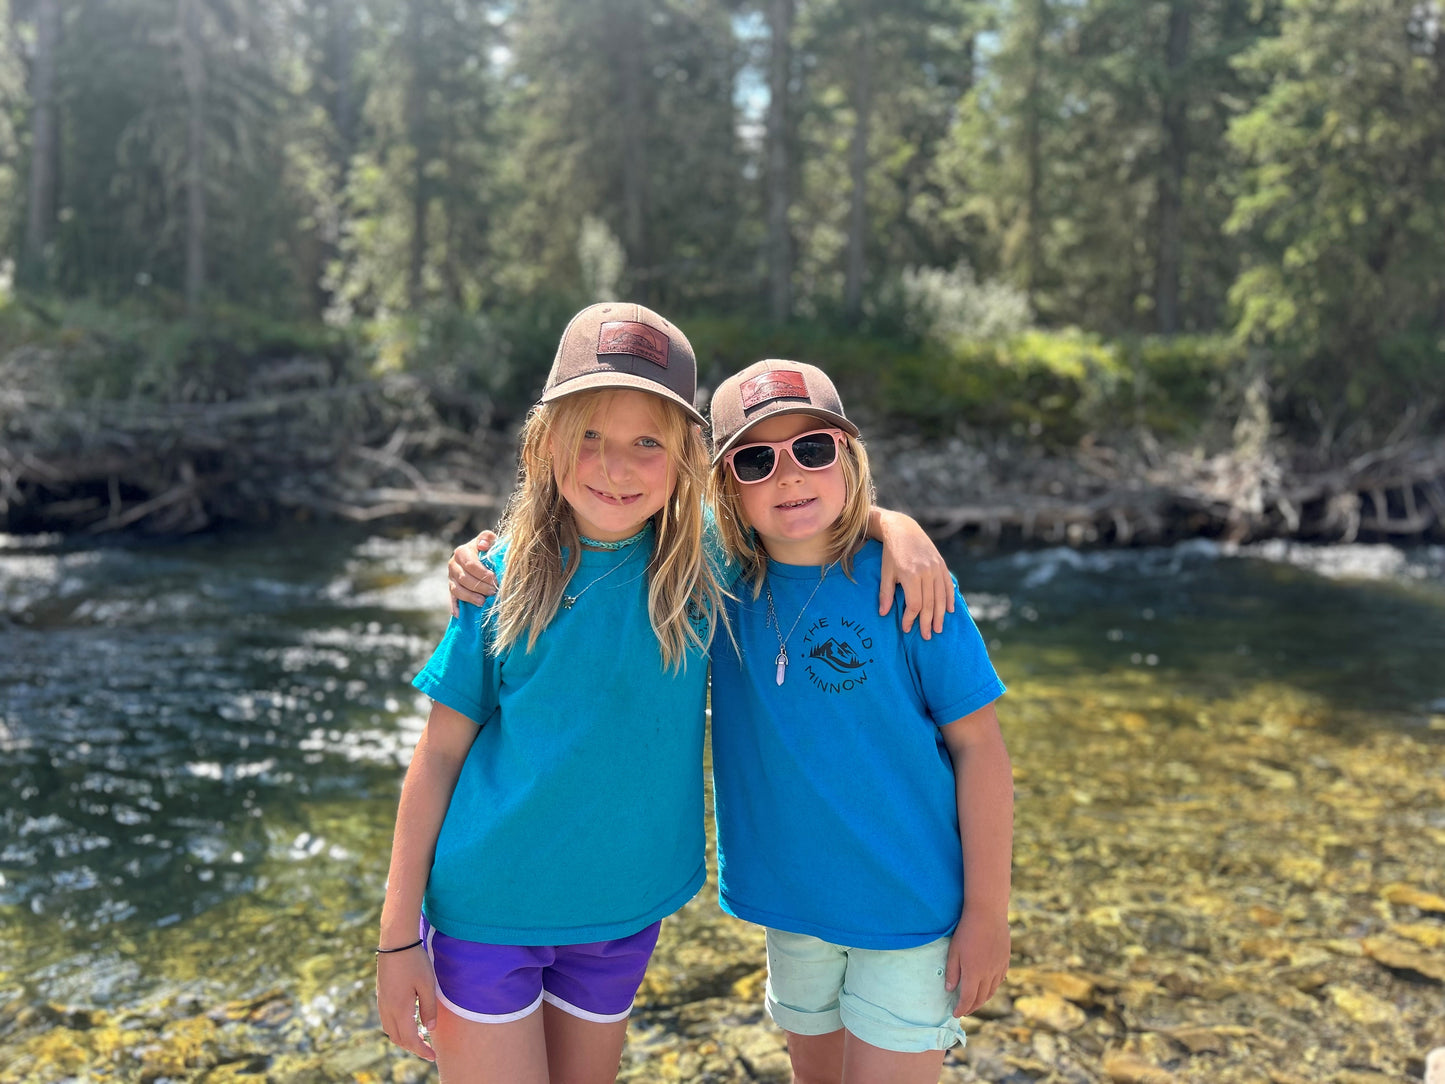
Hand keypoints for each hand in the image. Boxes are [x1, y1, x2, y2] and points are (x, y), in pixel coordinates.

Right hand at [376, 945, 438, 1060]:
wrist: (396, 942)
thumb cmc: (414, 961)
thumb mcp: (428, 984)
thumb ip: (429, 1008)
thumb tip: (430, 1029)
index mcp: (400, 1009)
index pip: (410, 1039)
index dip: (421, 1050)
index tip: (433, 1056)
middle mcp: (387, 1009)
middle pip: (398, 1038)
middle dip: (413, 1047)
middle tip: (428, 1050)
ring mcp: (382, 1002)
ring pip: (390, 1031)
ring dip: (404, 1039)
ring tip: (419, 1039)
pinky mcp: (381, 995)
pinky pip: (387, 1021)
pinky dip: (397, 1029)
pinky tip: (408, 1024)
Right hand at [447, 530, 498, 616]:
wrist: (476, 555)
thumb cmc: (486, 548)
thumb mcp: (488, 539)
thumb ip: (487, 538)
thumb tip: (483, 545)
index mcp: (462, 552)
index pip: (471, 565)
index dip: (483, 574)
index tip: (495, 580)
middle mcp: (453, 564)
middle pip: (464, 579)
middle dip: (480, 586)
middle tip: (493, 592)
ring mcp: (451, 577)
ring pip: (457, 590)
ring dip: (470, 597)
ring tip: (482, 602)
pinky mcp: (451, 588)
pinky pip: (451, 598)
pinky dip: (455, 607)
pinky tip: (460, 614)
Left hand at [876, 511, 953, 637]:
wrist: (903, 529)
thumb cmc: (891, 553)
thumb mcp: (886, 573)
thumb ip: (886, 593)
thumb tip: (883, 613)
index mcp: (911, 575)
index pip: (914, 604)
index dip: (911, 619)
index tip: (907, 629)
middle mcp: (926, 572)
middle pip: (930, 603)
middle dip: (927, 622)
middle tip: (927, 636)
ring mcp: (936, 568)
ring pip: (941, 596)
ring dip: (940, 614)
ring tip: (938, 628)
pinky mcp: (941, 564)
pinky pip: (947, 585)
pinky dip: (949, 598)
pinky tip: (949, 610)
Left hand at [944, 909, 1009, 1017]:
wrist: (988, 914)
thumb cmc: (966, 930)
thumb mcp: (954, 951)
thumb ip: (952, 972)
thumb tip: (950, 990)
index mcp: (974, 973)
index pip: (968, 999)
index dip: (961, 1009)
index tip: (955, 1013)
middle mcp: (989, 974)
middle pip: (981, 999)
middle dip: (971, 1007)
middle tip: (964, 1010)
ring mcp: (999, 968)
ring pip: (992, 991)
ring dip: (982, 1000)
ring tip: (974, 1002)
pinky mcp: (1005, 961)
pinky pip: (999, 981)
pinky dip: (992, 989)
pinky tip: (987, 988)